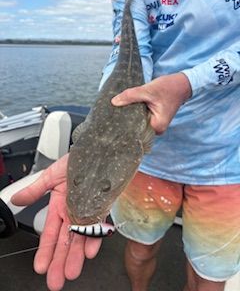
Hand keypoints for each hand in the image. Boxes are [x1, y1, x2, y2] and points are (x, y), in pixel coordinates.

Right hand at [11, 154, 101, 290]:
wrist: (98, 152)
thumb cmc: (76, 161)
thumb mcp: (50, 175)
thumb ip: (35, 190)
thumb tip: (16, 200)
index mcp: (59, 206)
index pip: (50, 233)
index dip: (45, 250)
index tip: (41, 267)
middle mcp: (74, 212)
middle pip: (65, 241)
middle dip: (59, 261)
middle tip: (56, 280)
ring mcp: (89, 211)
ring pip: (81, 238)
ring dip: (77, 256)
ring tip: (72, 271)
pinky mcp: (103, 207)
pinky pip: (99, 225)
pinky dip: (95, 237)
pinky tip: (91, 250)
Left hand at [112, 72, 191, 133]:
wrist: (181, 84)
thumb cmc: (168, 88)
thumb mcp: (148, 90)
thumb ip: (131, 96)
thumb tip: (114, 102)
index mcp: (157, 127)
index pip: (135, 130)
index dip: (123, 124)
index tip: (112, 119)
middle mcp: (156, 129)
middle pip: (136, 127)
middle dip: (125, 120)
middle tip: (111, 113)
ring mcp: (155, 125)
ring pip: (137, 123)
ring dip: (130, 116)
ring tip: (117, 110)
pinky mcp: (153, 120)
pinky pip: (140, 118)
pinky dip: (135, 113)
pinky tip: (126, 108)